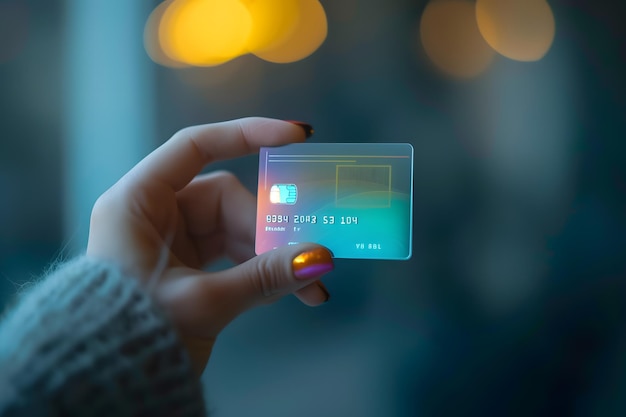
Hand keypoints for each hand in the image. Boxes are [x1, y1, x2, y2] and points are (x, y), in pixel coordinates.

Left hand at [86, 117, 332, 373]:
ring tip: (308, 291)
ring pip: (236, 231)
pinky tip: (291, 293)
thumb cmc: (136, 335)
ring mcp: (172, 239)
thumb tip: (320, 258)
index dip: (246, 134)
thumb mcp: (203, 301)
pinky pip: (233, 255)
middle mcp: (154, 213)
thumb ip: (264, 276)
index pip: (195, 146)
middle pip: (228, 201)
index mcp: (137, 202)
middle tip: (306, 255)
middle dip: (268, 232)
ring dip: (271, 258)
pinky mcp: (186, 264)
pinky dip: (259, 271)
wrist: (108, 382)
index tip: (295, 136)